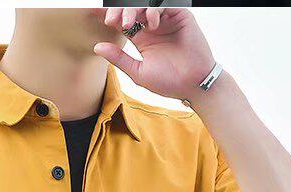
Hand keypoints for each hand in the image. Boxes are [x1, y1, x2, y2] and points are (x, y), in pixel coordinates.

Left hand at [93, 7, 215, 101]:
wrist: (193, 85)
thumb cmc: (168, 82)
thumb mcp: (138, 72)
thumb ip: (119, 58)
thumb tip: (97, 47)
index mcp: (141, 37)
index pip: (123, 20)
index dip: (113, 16)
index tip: (105, 21)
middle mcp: (152, 25)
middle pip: (132, 8)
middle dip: (120, 10)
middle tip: (113, 20)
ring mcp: (166, 19)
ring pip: (146, 3)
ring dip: (134, 9)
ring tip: (129, 23)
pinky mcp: (180, 15)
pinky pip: (164, 4)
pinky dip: (154, 10)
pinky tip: (152, 25)